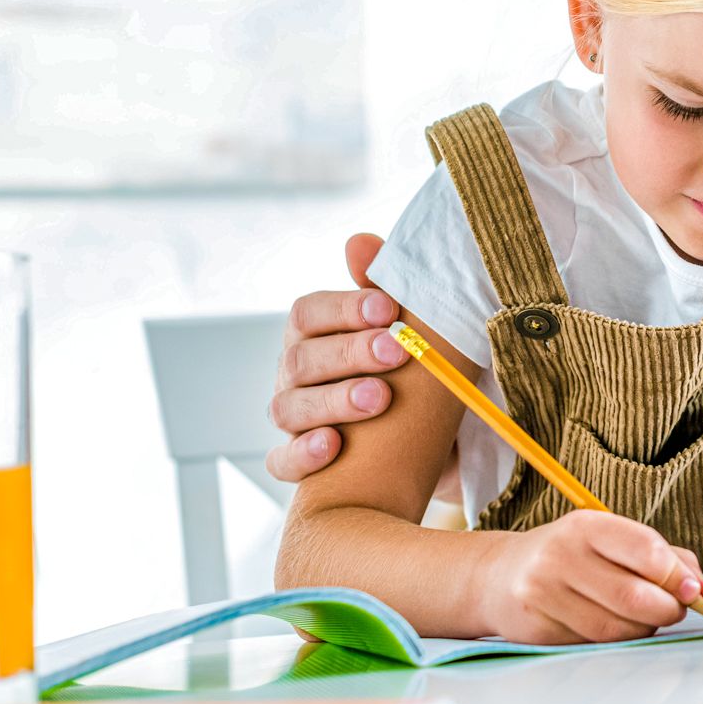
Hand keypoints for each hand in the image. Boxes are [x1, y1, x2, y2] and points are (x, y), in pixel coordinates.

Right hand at [264, 233, 409, 482]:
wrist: (420, 435)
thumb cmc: (401, 367)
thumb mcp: (399, 327)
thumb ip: (380, 286)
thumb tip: (359, 242)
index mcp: (312, 333)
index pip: (308, 312)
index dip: (344, 308)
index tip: (389, 309)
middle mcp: (293, 373)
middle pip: (301, 359)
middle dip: (350, 354)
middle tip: (397, 352)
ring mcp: (292, 418)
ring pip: (290, 408)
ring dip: (335, 401)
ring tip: (379, 398)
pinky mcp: (297, 460)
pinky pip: (282, 462)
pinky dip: (302, 455)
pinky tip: (333, 446)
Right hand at [479, 510, 702, 644]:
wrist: (501, 575)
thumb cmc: (573, 556)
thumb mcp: (613, 540)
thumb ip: (665, 558)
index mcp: (587, 525)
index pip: (645, 550)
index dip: (678, 575)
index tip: (696, 591)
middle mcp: (561, 555)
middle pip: (633, 596)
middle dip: (667, 609)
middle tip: (678, 610)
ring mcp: (544, 593)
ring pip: (615, 627)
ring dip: (644, 628)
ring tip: (646, 618)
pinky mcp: (537, 628)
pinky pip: (592, 643)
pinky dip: (616, 640)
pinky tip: (615, 627)